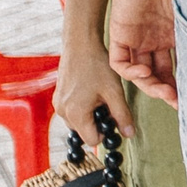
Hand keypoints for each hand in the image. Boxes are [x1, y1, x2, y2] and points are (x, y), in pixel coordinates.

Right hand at [57, 27, 133, 150]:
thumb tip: (129, 134)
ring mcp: (57, 105)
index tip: (113, 118)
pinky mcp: (57, 98)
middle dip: (98, 122)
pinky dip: (82, 107)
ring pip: (78, 122)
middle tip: (107, 102)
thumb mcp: (114, 92)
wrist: (80, 45)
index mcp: (76, 114)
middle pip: (84, 132)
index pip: (92, 140)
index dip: (106, 132)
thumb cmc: (96, 66)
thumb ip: (122, 115)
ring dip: (90, 115)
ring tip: (98, 94)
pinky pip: (72, 111)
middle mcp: (62, 112)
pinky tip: (90, 90)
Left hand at [108, 0, 179, 106]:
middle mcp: (155, 36)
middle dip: (167, 91)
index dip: (182, 84)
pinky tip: (144, 73)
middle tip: (178, 101)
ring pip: (138, 71)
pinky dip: (130, 72)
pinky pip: (119, 61)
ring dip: (150, 86)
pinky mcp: (121, 30)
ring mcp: (138, 34)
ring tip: (165, 92)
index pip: (176, 65)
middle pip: (158, 73)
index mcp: (175, 32)